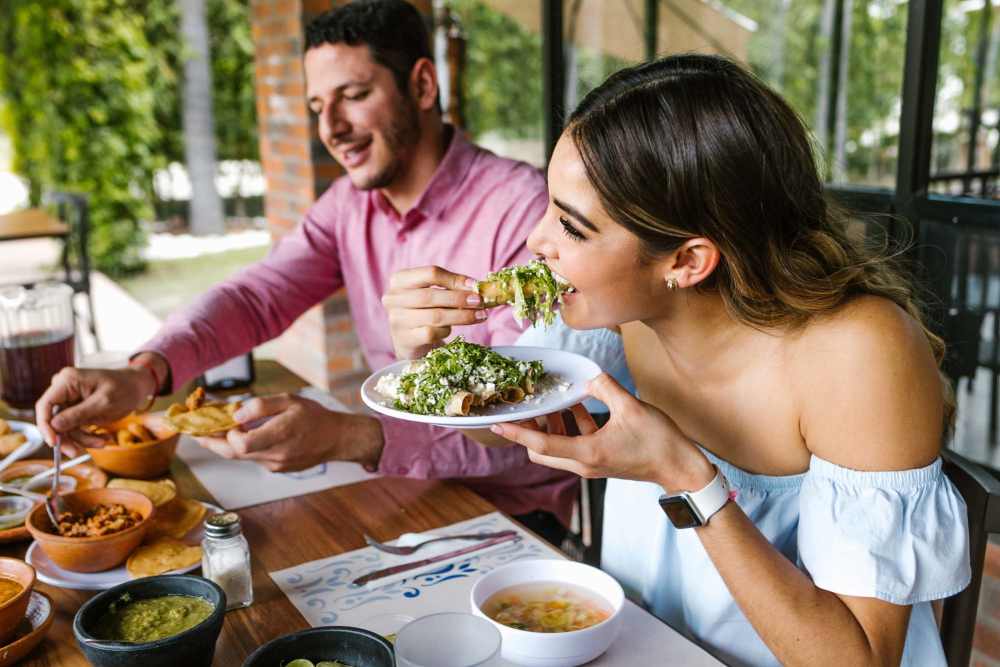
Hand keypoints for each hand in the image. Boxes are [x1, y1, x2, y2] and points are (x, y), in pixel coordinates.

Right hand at [35, 366, 152, 450]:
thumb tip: (54, 425)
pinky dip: (87, 436)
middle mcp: (64, 389)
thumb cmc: (125, 388)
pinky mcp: (76, 411)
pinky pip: (74, 429)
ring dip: (82, 439)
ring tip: (103, 441)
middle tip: (76, 452)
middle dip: (67, 437)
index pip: (45, 405)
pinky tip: (103, 437)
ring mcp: (69, 400)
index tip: (53, 443)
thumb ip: (78, 414)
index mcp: (67, 381)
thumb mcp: (104, 402)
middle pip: (53, 420)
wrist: (137, 387)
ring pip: (65, 428)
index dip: (45, 426)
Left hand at [194, 393, 383, 471]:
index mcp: (280, 435)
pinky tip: (241, 436)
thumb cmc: (314, 416)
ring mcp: (276, 465)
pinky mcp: (277, 469)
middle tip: (195, 432)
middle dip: (212, 442)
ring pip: (242, 457)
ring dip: (226, 444)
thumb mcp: (290, 400)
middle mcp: (276, 455)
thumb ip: (261, 406)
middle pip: (234, 454)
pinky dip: (243, 448)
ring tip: (213, 430)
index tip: (224, 420)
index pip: (241, 444)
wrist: (336, 439)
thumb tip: (236, 415)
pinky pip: (253, 459)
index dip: (227, 434)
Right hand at [381, 265, 487, 359]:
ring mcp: (397, 320)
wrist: (409, 341)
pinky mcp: (404, 339)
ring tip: (480, 316)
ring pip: (434, 316)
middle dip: (459, 298)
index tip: (475, 285)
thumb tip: (478, 287)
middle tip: (480, 302)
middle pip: (431, 295)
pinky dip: (446, 331)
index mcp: (400, 280)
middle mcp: (393, 298)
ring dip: (461, 316)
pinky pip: (431, 333)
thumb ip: (451, 287)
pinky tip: (451, 330)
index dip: (455, 279)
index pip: (430, 273)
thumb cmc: (424, 311)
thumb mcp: (433, 294)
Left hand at [490, 373, 714, 490]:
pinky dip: (570, 425)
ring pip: (556, 447)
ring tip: (553, 400)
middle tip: (526, 405)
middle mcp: (583, 463)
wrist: (680, 467)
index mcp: (587, 453)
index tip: (497, 423)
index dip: (517, 432)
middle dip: (529, 428)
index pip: (541, 444)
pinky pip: (574, 443)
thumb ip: (605, 387)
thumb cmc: (659, 442)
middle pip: (541, 450)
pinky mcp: (600, 458)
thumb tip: (589, 377)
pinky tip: (576, 404)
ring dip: (551, 425)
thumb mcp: (631, 407)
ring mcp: (591, 463)